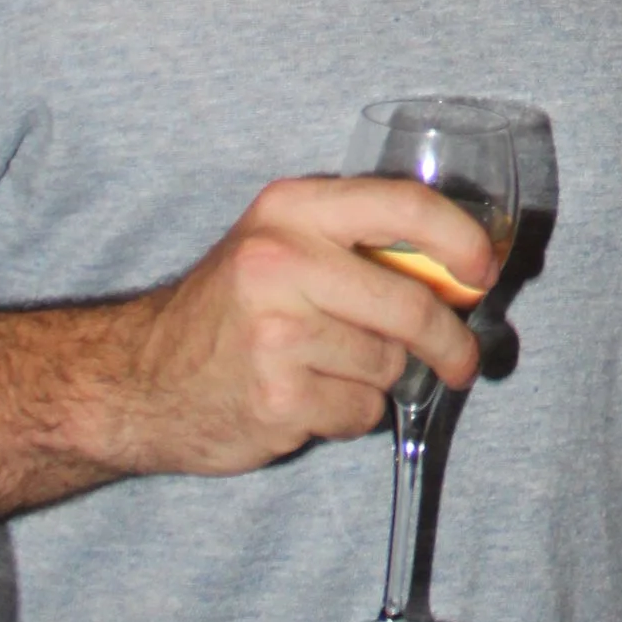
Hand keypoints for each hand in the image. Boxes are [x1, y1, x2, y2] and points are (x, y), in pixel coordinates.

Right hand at [110, 175, 499, 477]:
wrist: (138, 380)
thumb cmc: (228, 310)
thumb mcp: (278, 244)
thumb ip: (356, 243)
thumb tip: (460, 271)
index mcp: (291, 209)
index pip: (404, 206)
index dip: (460, 241)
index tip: (483, 273)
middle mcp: (281, 262)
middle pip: (410, 304)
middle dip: (448, 340)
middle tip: (462, 360)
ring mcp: (276, 333)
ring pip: (388, 364)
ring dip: (379, 379)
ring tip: (331, 370)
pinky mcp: (277, 397)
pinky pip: (361, 411)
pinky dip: (350, 414)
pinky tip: (308, 399)